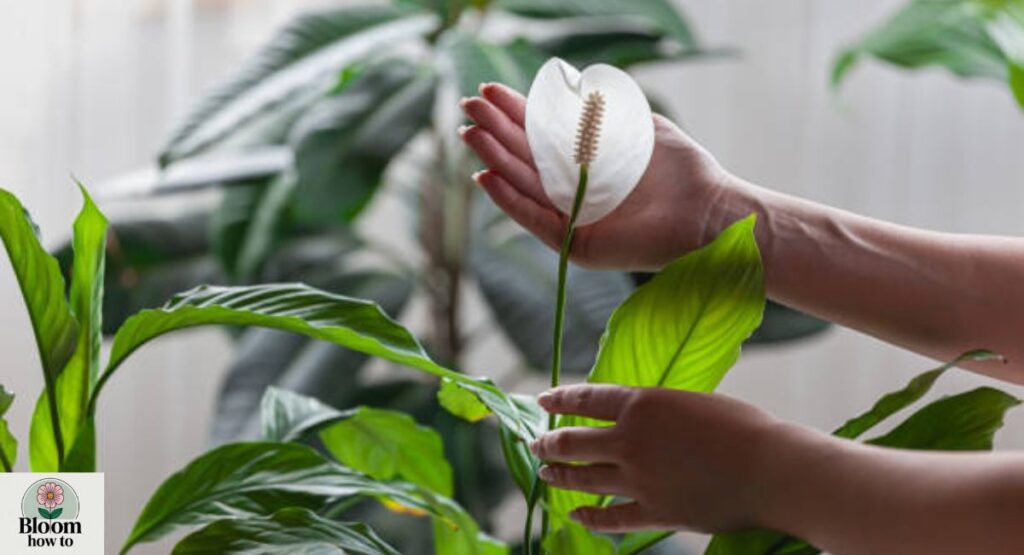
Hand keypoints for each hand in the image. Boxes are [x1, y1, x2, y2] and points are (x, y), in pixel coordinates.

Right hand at [460, 83, 726, 271]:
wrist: (708, 212)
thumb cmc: (682, 170)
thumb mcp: (640, 127)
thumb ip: (604, 112)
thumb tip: (569, 90)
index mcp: (589, 161)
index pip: (542, 135)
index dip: (515, 112)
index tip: (489, 91)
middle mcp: (577, 190)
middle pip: (525, 158)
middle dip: (496, 131)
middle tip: (468, 106)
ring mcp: (576, 218)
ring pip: (525, 186)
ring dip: (495, 160)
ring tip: (469, 136)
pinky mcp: (580, 244)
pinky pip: (537, 220)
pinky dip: (510, 201)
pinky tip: (486, 178)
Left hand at [529, 384, 812, 533]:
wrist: (770, 469)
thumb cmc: (742, 427)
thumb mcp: (690, 401)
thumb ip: (656, 410)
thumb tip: (635, 417)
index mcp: (640, 404)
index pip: (585, 399)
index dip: (559, 399)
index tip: (542, 402)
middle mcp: (630, 441)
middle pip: (573, 442)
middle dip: (549, 443)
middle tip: (536, 444)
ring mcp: (638, 480)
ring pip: (584, 478)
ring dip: (559, 475)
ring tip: (545, 472)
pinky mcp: (654, 512)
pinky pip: (611, 517)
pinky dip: (590, 517)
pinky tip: (576, 515)